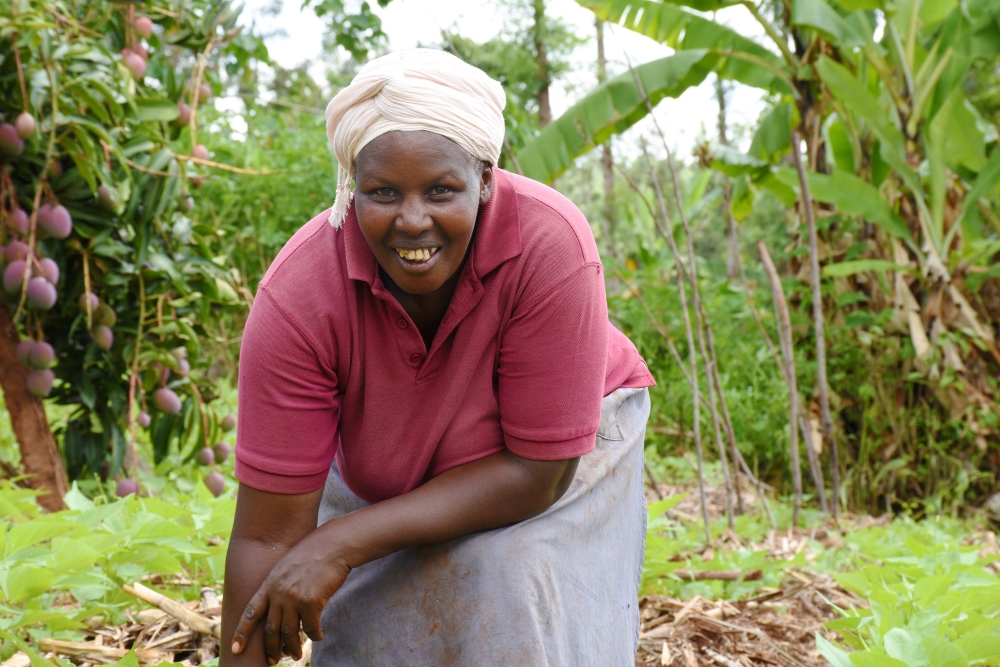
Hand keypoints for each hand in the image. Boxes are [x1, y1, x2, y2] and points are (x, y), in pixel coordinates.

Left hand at [230, 533, 350, 664]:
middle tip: (274, 660)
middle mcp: (278, 593)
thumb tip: (278, 608)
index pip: (250, 612)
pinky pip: (310, 628)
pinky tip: (319, 636)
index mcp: (269, 584)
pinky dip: (314, 635)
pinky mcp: (311, 602)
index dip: (241, 632)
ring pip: (289, 633)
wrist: (333, 545)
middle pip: (270, 629)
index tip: (235, 648)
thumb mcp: (287, 566)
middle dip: (271, 648)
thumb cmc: (313, 554)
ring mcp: (294, 598)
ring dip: (292, 648)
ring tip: (296, 655)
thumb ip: (279, 586)